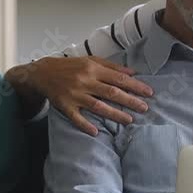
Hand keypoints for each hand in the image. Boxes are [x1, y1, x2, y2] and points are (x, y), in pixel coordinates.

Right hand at [29, 56, 152, 135]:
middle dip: (130, 101)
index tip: (149, 92)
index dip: (135, 86)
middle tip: (145, 108)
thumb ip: (112, 66)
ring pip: (97, 106)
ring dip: (114, 114)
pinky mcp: (65, 106)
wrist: (43, 72)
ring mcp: (75, 94)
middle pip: (111, 92)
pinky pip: (76, 118)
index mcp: (93, 68)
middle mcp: (85, 81)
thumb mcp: (91, 60)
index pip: (119, 78)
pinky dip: (85, 125)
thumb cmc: (71, 66)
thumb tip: (133, 72)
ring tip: (129, 120)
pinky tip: (96, 132)